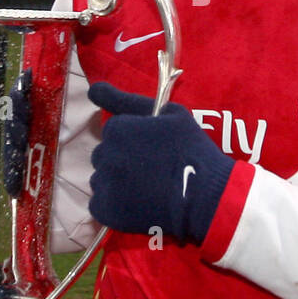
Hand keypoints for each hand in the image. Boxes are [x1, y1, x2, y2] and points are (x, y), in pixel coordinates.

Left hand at [88, 81, 234, 244]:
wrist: (204, 196)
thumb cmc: (191, 150)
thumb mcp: (169, 114)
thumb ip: (126, 100)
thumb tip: (93, 88)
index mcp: (118, 128)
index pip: (114, 132)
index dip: (135, 140)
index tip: (154, 151)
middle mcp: (105, 154)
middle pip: (105, 155)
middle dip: (122, 160)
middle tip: (151, 170)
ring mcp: (104, 183)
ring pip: (101, 179)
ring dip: (116, 182)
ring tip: (145, 189)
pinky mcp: (105, 210)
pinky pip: (99, 204)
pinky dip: (114, 206)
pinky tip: (136, 204)